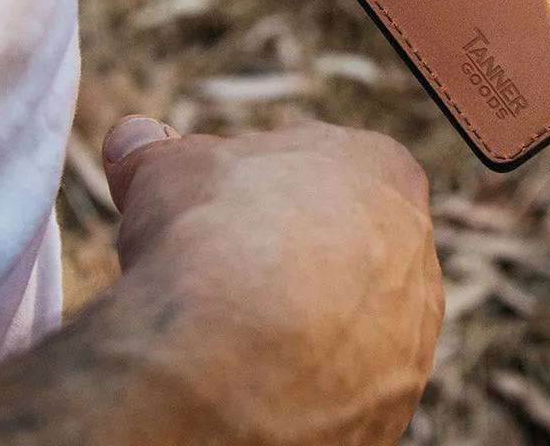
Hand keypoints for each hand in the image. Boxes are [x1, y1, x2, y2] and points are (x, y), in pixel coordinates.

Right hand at [101, 116, 443, 445]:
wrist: (234, 352)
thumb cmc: (214, 235)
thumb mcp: (167, 171)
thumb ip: (158, 153)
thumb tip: (134, 141)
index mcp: (384, 170)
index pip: (332, 168)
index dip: (269, 188)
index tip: (223, 211)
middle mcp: (416, 248)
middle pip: (350, 247)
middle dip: (293, 256)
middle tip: (227, 277)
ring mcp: (411, 333)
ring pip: (357, 323)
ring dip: (307, 325)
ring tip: (234, 341)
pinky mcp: (392, 408)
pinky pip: (349, 391)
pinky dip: (307, 388)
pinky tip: (256, 389)